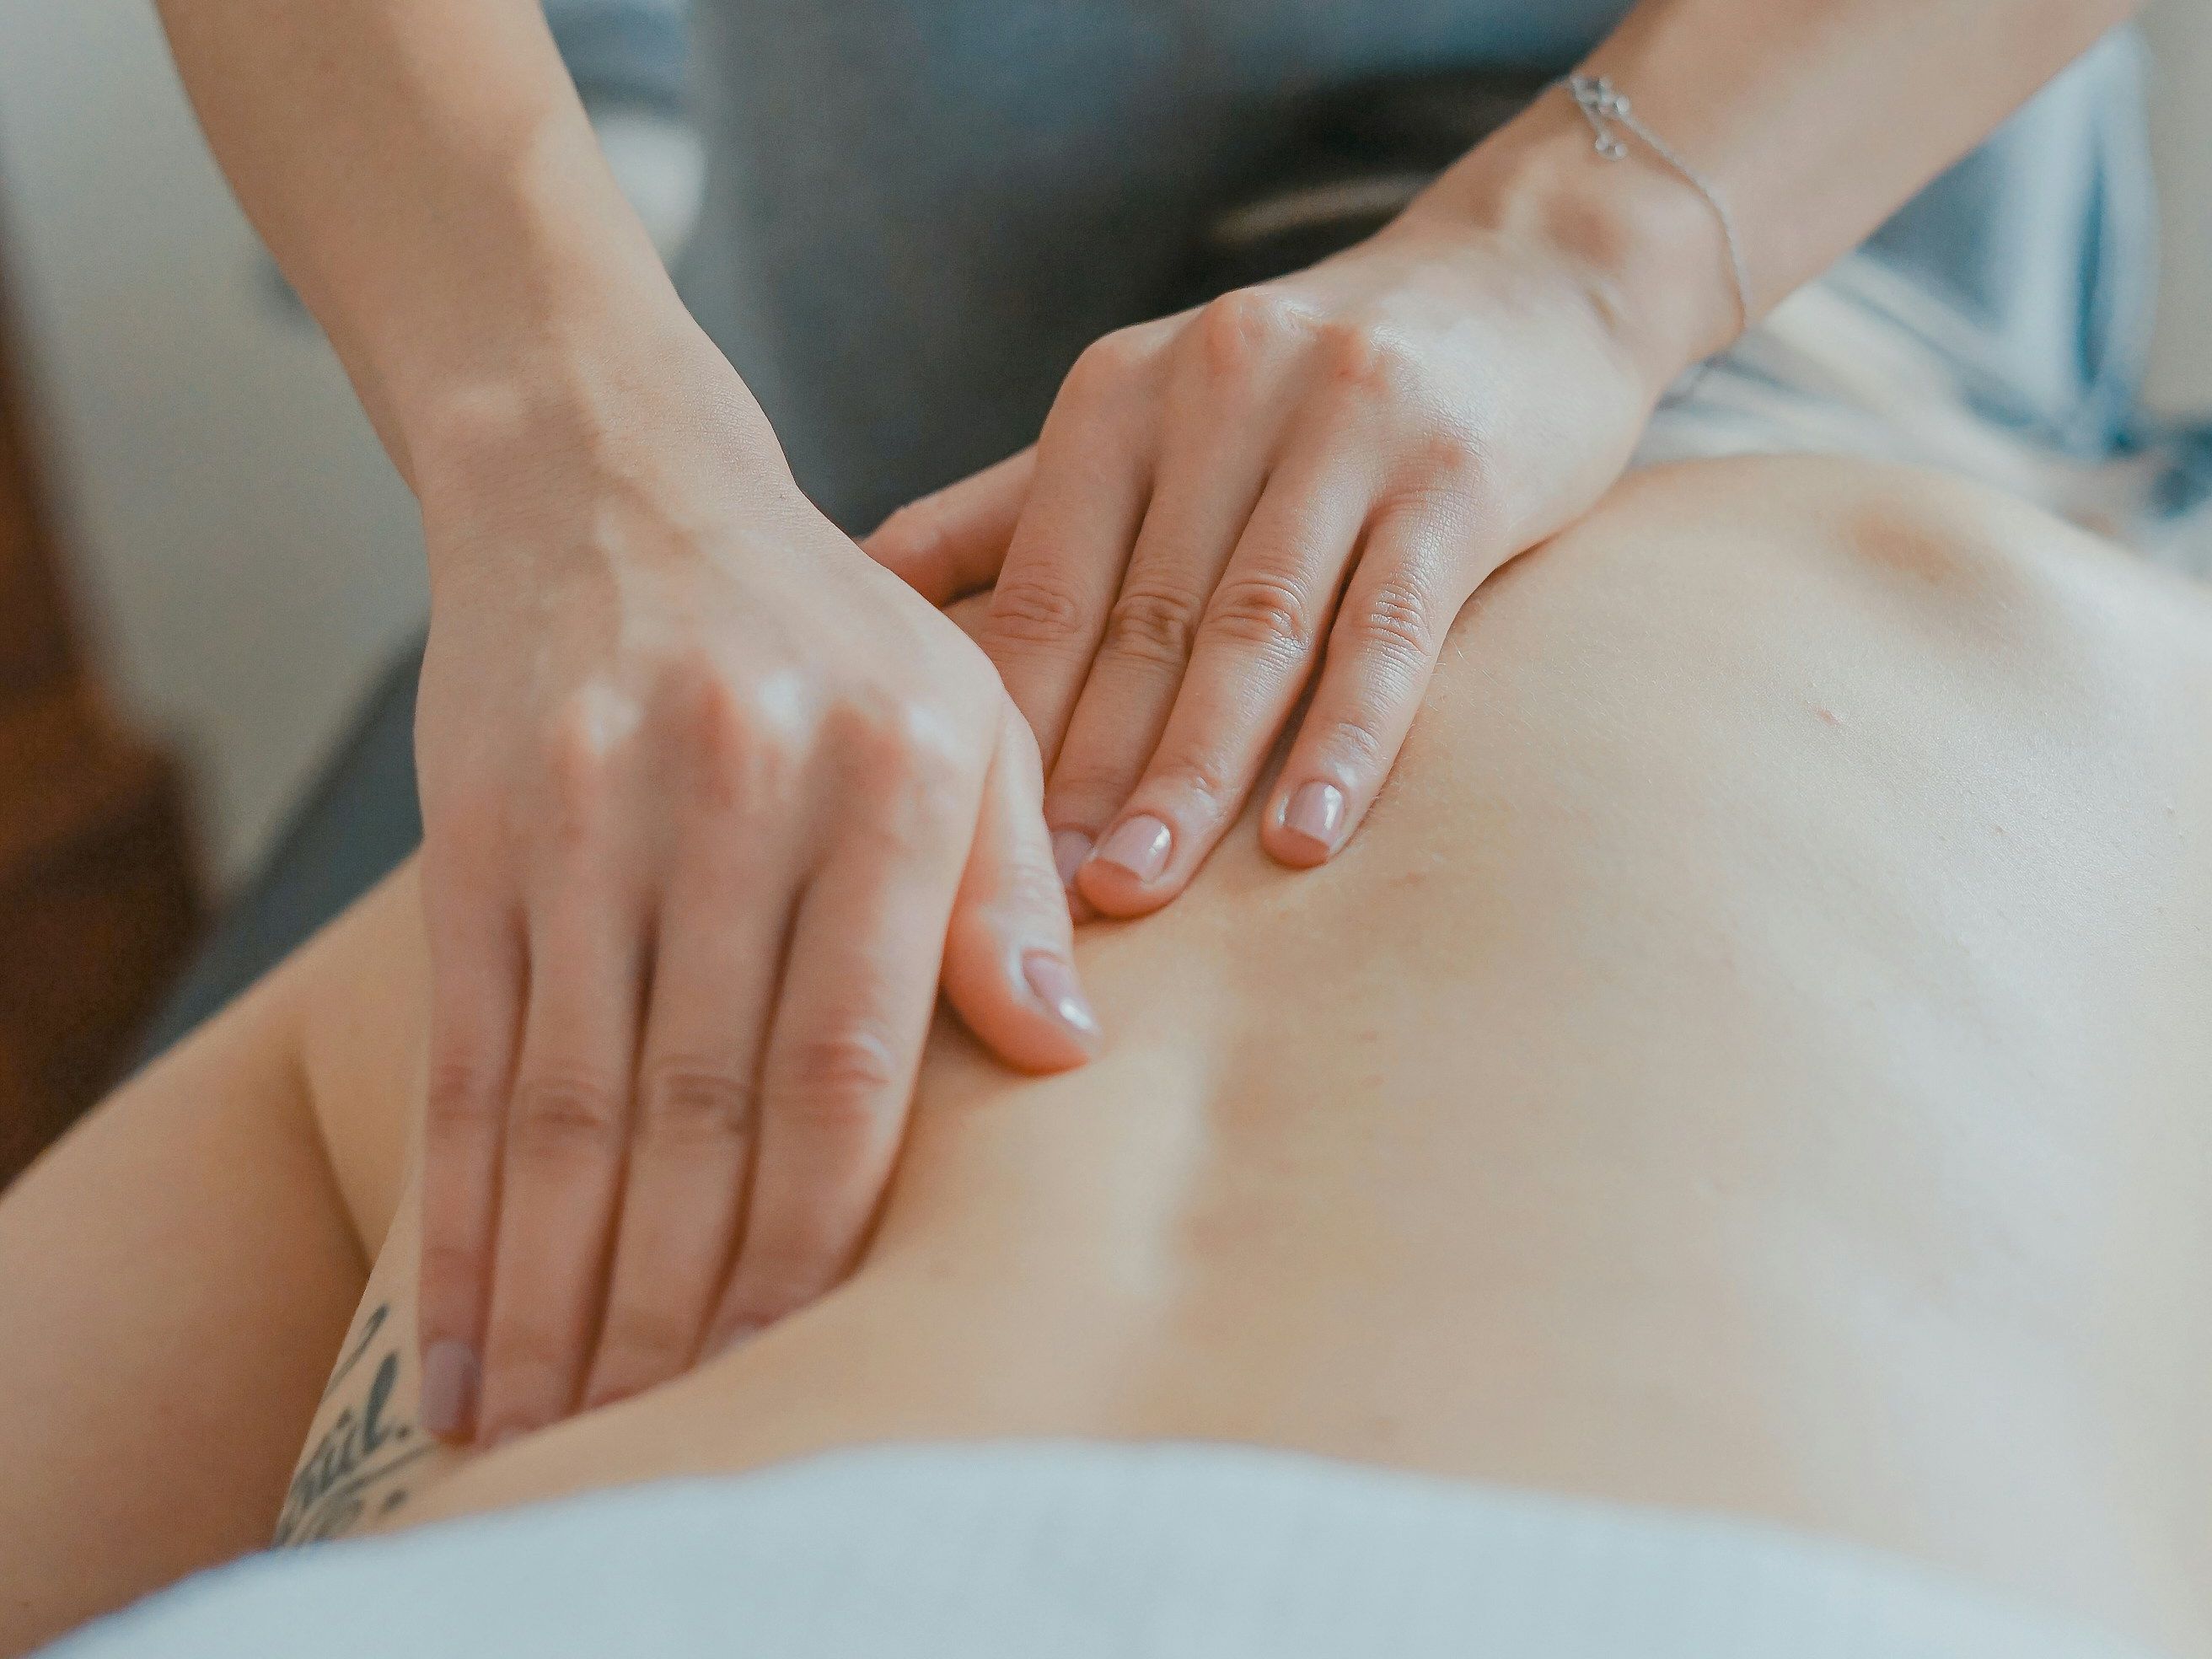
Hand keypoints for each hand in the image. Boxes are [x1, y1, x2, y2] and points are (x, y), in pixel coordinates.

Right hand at [409, 341, 1096, 1445]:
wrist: (610, 478)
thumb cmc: (827, 630)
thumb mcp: (966, 715)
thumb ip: (1010, 888)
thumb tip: (1063, 1059)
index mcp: (894, 775)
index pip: (851, 1059)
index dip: (820, 1232)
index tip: (805, 1362)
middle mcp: (739, 791)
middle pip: (703, 1104)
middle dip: (682, 1299)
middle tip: (666, 1439)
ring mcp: (591, 811)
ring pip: (571, 1102)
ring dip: (560, 1287)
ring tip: (553, 1427)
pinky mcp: (478, 831)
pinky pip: (469, 1055)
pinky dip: (460, 1211)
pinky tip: (461, 1330)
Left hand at [865, 196, 1669, 914]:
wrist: (1526, 276)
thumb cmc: (1309, 384)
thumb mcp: (1150, 412)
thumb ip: (1015, 505)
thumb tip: (857, 584)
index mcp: (1121, 394)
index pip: (1044, 586)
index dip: (1004, 724)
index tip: (962, 852)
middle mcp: (1221, 392)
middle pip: (1140, 621)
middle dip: (1084, 772)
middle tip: (1038, 905)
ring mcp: (1346, 426)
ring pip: (1255, 631)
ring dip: (1193, 772)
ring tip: (1140, 889)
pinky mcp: (1458, 473)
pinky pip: (1391, 626)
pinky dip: (1346, 738)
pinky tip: (1305, 839)